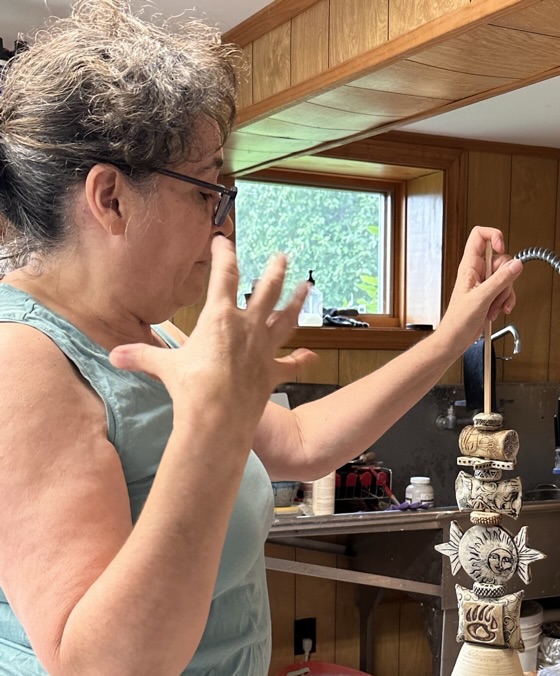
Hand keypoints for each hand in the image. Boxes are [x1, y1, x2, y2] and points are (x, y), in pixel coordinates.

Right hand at [108, 236, 316, 436]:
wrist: (217, 418)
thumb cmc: (190, 387)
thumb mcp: (163, 367)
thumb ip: (141, 356)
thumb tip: (114, 355)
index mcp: (220, 318)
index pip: (223, 276)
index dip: (224, 254)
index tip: (224, 240)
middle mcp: (247, 328)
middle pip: (266, 291)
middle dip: (274, 271)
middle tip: (282, 256)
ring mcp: (263, 350)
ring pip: (285, 320)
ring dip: (296, 303)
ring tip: (306, 288)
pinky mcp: (272, 373)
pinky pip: (290, 364)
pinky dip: (301, 361)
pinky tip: (312, 356)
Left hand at [440, 226, 522, 346]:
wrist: (455, 339)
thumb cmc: (458, 321)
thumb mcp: (481, 298)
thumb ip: (500, 280)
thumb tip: (516, 265)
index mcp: (469, 266)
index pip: (480, 235)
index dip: (494, 236)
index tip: (502, 248)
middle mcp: (477, 272)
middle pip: (501, 260)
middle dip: (505, 279)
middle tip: (496, 292)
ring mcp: (484, 283)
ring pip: (506, 277)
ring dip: (504, 294)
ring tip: (493, 307)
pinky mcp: (489, 295)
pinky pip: (505, 290)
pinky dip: (505, 301)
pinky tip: (498, 310)